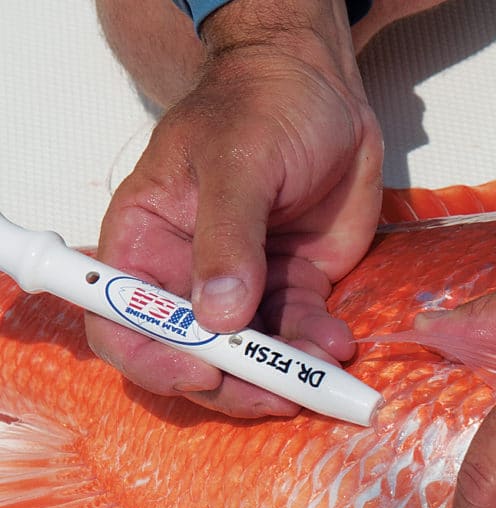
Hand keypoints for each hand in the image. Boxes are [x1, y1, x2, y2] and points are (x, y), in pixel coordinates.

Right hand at [88, 0, 382, 416]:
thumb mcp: (236, 162)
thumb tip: (218, 315)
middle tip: (278, 393)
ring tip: (321, 372)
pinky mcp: (291, 287)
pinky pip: (298, 334)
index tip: (202, 370)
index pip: (125, 318)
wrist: (325, 94)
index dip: (154, 356)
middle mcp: (187, 273)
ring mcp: (243, 285)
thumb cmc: (262, 109)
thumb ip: (226, 238)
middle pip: (192, 351)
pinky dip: (316, 349)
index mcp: (146, 240)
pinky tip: (338, 344)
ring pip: (251, 354)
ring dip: (283, 374)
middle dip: (233, 379)